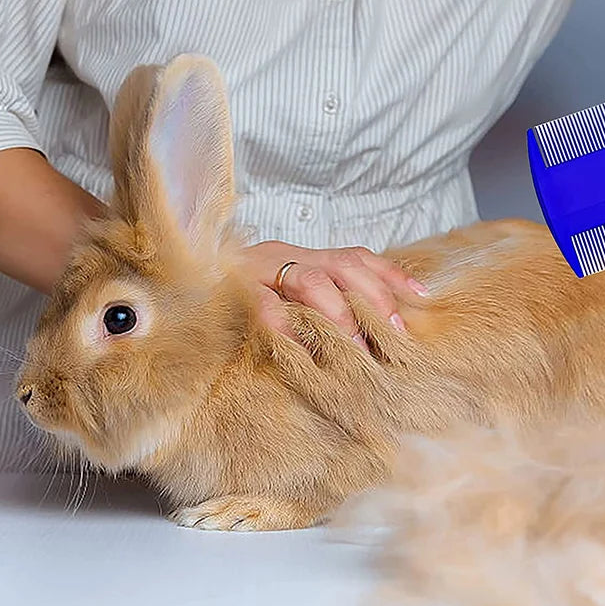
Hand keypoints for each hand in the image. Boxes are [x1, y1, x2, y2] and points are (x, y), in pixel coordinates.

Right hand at [242, 240, 428, 348]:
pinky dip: (289, 328)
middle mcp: (287, 255)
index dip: (391, 275)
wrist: (183, 278)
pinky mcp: (233, 292)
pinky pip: (265, 307)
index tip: (421, 297)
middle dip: (374, 300)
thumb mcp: (285, 292)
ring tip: (358, 350)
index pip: (357, 257)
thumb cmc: (242, 295)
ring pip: (312, 282)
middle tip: (393, 338)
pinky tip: (305, 351)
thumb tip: (371, 329)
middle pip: (343, 266)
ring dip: (340, 317)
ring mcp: (260, 270)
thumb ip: (320, 302)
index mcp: (304, 255)